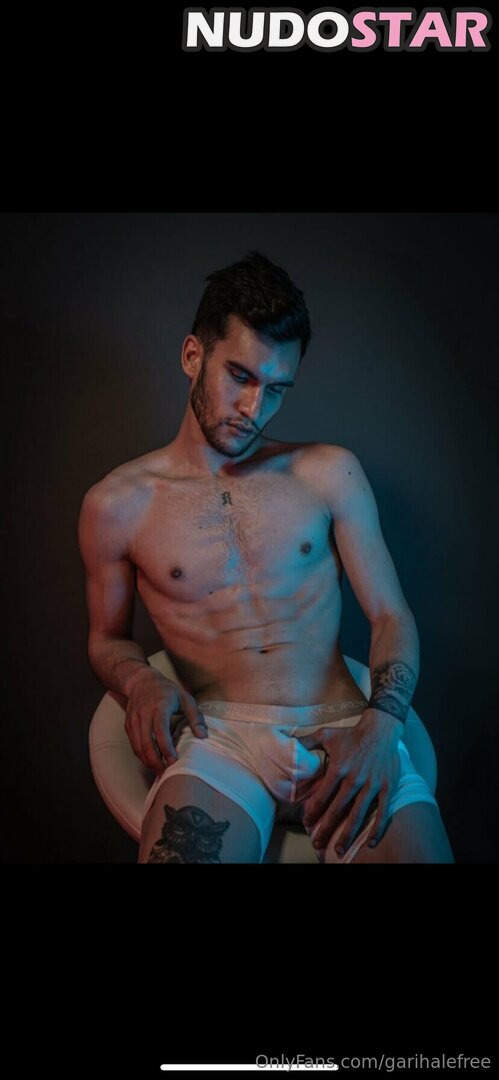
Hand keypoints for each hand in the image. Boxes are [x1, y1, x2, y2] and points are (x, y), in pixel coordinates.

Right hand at [124, 667, 207, 775]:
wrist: (141, 681)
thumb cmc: (167, 690)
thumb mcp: (186, 698)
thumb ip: (195, 717)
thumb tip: (203, 736)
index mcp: (159, 706)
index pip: (161, 731)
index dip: (166, 748)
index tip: (174, 762)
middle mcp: (143, 714)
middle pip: (146, 743)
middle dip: (155, 761)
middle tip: (166, 773)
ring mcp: (133, 720)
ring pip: (137, 747)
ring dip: (148, 762)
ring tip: (160, 772)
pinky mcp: (128, 725)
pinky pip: (134, 745)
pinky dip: (142, 756)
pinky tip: (152, 762)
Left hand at [299, 709, 402, 857]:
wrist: (380, 729)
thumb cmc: (351, 734)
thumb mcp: (326, 734)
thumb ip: (306, 742)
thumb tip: (288, 744)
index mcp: (338, 769)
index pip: (322, 796)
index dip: (312, 812)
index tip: (307, 822)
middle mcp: (354, 779)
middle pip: (337, 810)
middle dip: (326, 829)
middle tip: (317, 844)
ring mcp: (372, 785)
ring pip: (358, 815)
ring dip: (348, 834)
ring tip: (339, 849)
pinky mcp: (387, 787)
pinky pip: (383, 811)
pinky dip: (378, 828)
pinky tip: (371, 842)